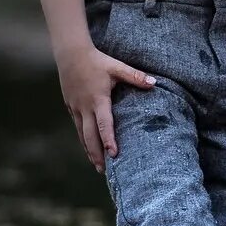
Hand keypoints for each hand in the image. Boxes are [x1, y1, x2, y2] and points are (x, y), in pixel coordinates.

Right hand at [55, 44, 154, 172]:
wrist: (70, 54)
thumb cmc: (97, 61)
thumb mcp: (117, 67)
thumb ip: (135, 76)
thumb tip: (154, 83)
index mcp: (98, 99)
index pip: (104, 123)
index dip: (108, 139)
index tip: (114, 154)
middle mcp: (85, 107)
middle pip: (90, 136)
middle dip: (97, 154)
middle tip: (105, 171)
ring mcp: (75, 108)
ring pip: (82, 135)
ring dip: (89, 152)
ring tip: (98, 168)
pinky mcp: (70, 107)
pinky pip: (77, 128)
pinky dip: (83, 141)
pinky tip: (89, 149)